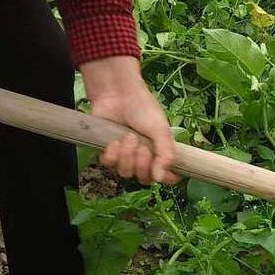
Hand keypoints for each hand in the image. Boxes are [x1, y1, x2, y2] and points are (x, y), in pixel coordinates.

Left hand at [83, 55, 177, 183]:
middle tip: (143, 148)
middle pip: (143, 179)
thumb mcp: (161, 130)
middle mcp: (141, 157)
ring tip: (128, 137)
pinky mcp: (106, 151)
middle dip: (143, 164)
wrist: (118, 94)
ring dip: (127, 156)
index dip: (167, 179)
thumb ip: (165, 155)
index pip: (166, 176)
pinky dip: (113, 153)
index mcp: (158, 152)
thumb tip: (160, 179)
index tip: (167, 176)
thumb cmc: (143, 109)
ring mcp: (123, 156)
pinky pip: (108, 164)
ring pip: (125, 173)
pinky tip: (115, 140)